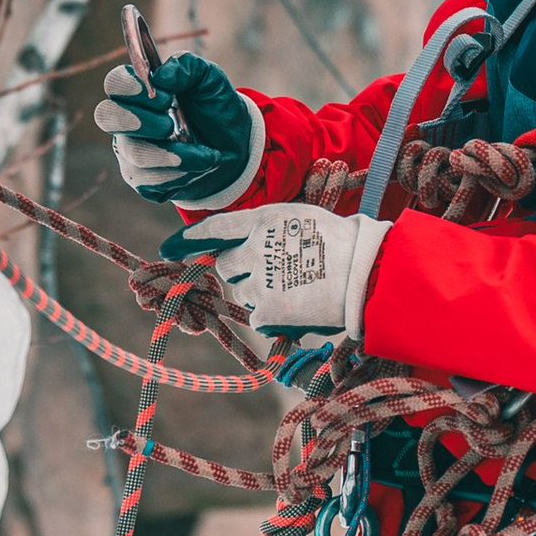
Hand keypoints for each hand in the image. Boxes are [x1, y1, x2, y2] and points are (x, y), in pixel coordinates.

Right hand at [90, 53, 263, 207]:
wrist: (235, 147)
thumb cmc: (214, 107)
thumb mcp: (210, 79)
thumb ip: (187, 66)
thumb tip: (161, 76)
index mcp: (138, 91)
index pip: (114, 83)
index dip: (131, 87)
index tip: (165, 96)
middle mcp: (127, 121)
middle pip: (106, 117)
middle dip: (140, 121)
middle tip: (170, 124)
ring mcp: (131, 152)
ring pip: (135, 153)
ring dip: (174, 154)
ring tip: (206, 153)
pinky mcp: (142, 181)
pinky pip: (151, 180)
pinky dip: (182, 173)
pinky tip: (201, 165)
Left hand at [169, 202, 388, 340]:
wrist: (367, 273)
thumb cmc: (343, 242)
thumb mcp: (303, 218)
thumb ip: (271, 228)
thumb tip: (249, 242)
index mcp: (262, 221)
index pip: (215, 229)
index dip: (189, 240)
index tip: (168, 249)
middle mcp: (254, 249)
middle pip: (226, 265)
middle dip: (241, 271)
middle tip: (272, 274)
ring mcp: (258, 281)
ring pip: (242, 292)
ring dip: (259, 294)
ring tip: (296, 290)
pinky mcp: (267, 310)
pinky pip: (257, 317)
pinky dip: (272, 317)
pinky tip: (297, 308)